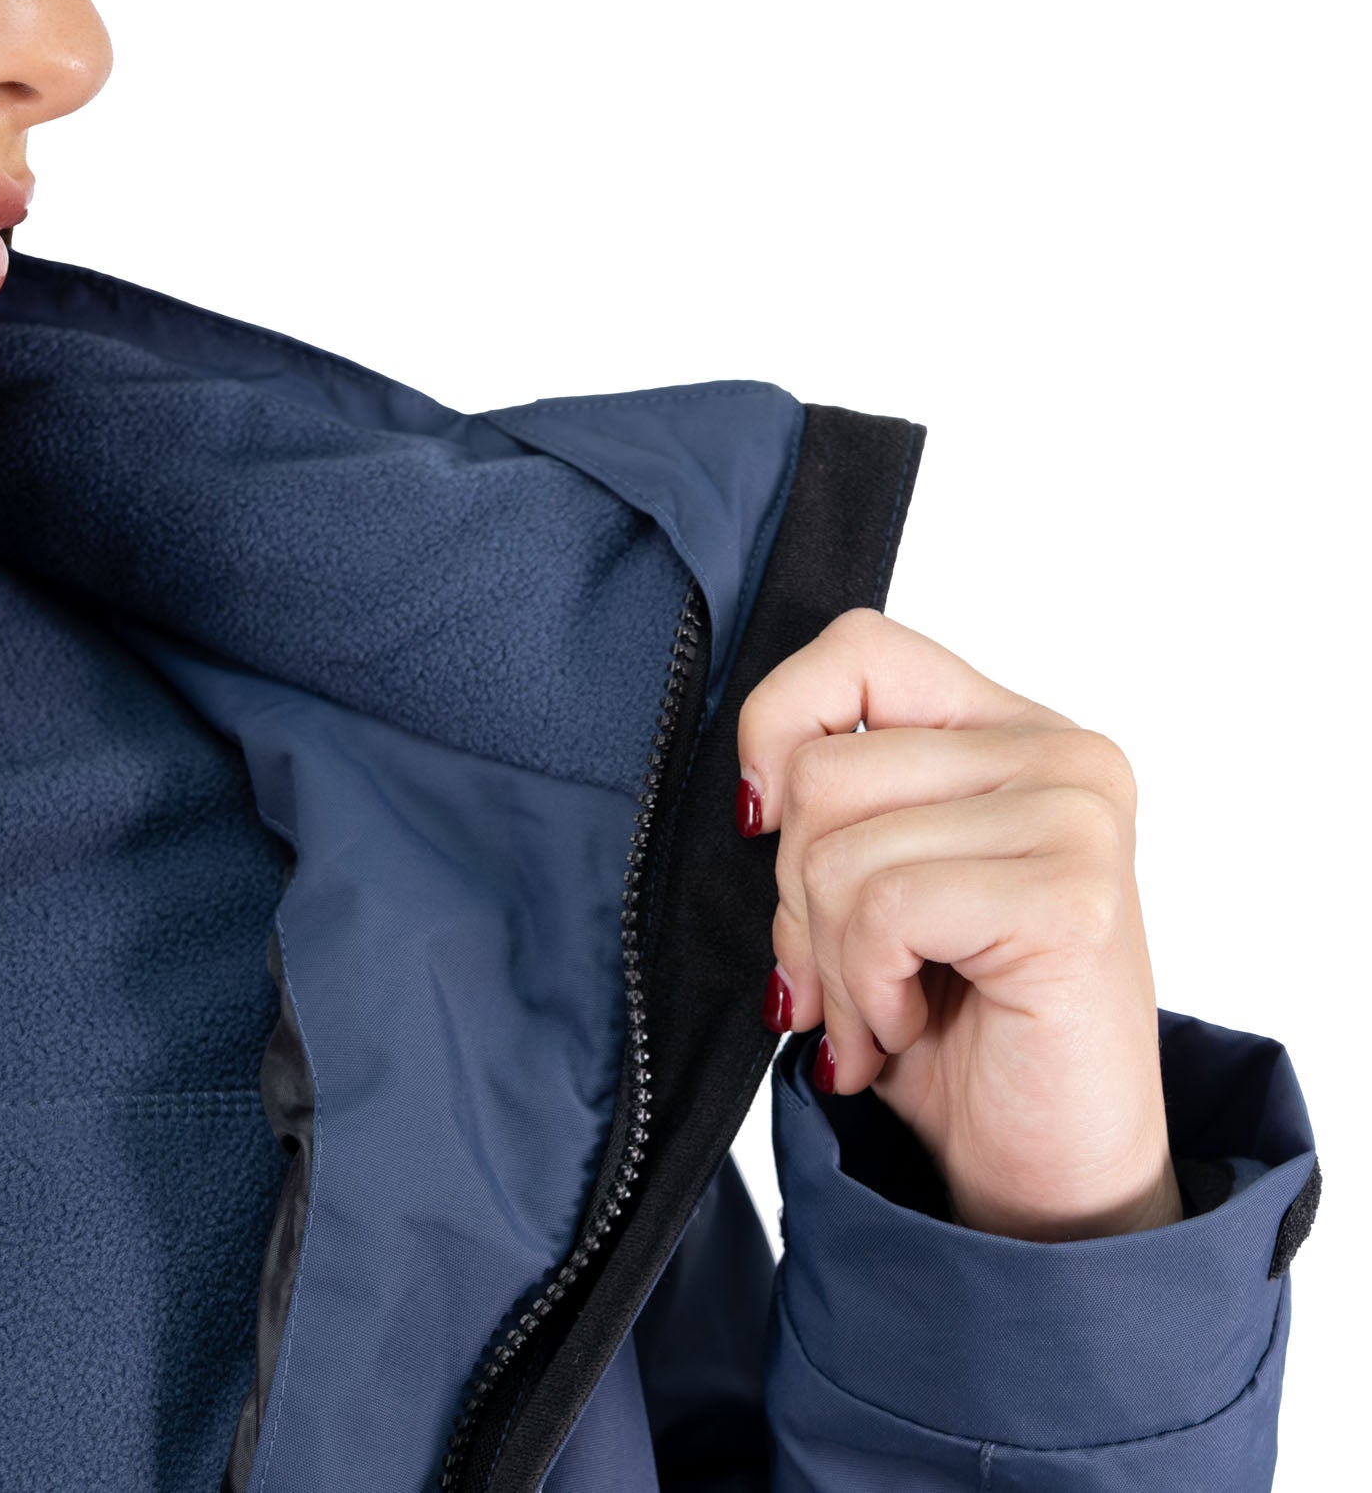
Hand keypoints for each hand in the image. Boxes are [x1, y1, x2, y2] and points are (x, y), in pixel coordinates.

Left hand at [737, 608, 1183, 1241]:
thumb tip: (750, 791)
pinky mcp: (1072, 897)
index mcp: (1010, 732)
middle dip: (794, 900)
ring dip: (830, 962)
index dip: (774, 729)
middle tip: (839, 979)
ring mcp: (1077, 816)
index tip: (761, 826)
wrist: (1046, 1179)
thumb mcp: (869, 890)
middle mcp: (1061, 753)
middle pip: (821, 771)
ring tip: (878, 1014)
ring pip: (838, 846)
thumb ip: (829, 812)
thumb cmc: (955, 1030)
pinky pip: (885, 907)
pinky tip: (908, 1029)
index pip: (857, 649)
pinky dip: (866, 990)